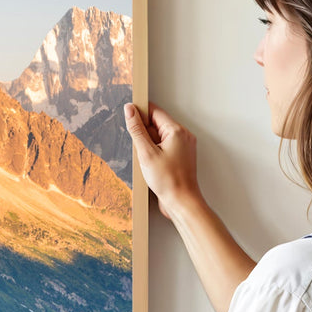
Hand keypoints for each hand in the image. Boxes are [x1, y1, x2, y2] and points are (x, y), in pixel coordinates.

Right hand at [124, 102, 201, 219]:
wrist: (181, 202)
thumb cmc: (168, 180)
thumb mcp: (146, 153)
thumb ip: (137, 129)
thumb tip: (130, 110)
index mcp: (177, 131)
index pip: (155, 111)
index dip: (140, 113)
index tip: (128, 117)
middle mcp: (183, 136)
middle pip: (157, 124)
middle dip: (144, 133)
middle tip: (140, 150)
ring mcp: (183, 146)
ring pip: (160, 136)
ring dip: (149, 145)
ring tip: (148, 160)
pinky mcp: (180, 156)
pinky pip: (164, 147)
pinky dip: (155, 152)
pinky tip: (152, 165)